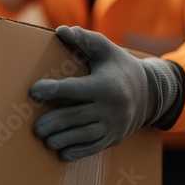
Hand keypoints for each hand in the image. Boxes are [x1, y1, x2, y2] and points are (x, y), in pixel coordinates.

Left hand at [30, 26, 178, 160]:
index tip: (34, 91)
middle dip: (52, 123)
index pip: (74, 89)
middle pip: (75, 117)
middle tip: (35, 127)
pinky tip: (61, 153)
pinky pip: (93, 148)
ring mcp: (113, 125)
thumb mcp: (106, 50)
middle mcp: (110, 107)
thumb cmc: (120, 68)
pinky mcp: (114, 138)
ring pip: (83, 136)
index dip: (52, 90)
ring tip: (45, 138)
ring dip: (61, 139)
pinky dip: (76, 152)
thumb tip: (62, 31)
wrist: (150, 93)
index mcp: (105, 85)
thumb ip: (84, 40)